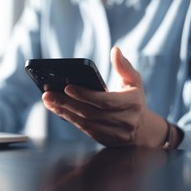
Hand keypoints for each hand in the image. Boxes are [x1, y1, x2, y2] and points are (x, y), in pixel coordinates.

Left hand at [42, 47, 166, 146]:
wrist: (142, 129)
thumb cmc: (133, 99)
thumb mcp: (134, 81)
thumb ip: (124, 66)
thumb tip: (116, 50)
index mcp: (132, 104)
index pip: (105, 101)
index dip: (85, 95)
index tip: (67, 86)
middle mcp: (125, 121)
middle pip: (90, 113)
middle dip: (67, 103)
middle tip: (48, 94)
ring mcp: (115, 134)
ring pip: (85, 123)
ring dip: (64, 112)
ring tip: (49, 101)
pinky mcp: (105, 140)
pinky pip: (83, 129)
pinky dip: (69, 119)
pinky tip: (57, 109)